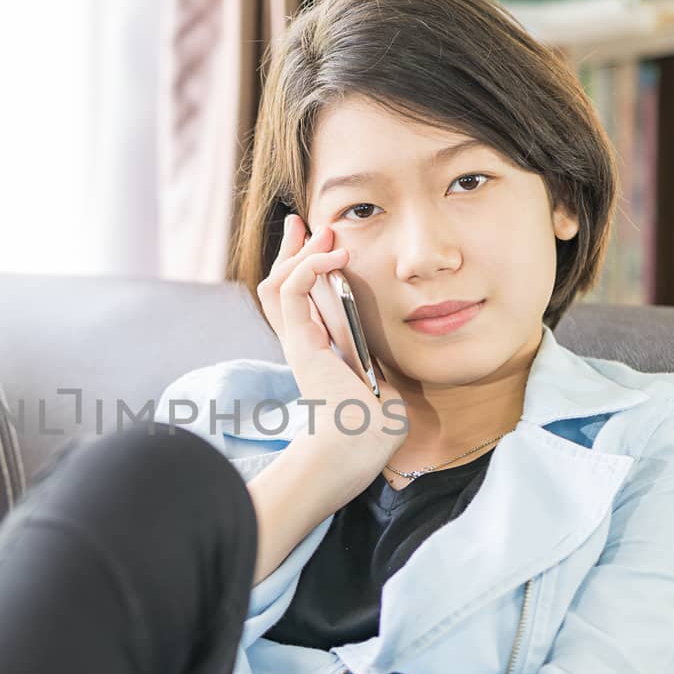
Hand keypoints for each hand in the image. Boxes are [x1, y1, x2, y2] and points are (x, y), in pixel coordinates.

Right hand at [256, 214, 408, 491]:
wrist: (356, 450)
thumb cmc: (374, 429)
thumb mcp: (383, 382)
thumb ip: (380, 361)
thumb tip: (396, 346)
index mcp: (319, 350)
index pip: (299, 299)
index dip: (304, 266)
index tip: (322, 241)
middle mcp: (302, 343)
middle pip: (279, 286)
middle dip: (291, 250)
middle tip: (304, 223)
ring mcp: (297, 342)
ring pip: (278, 283)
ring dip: (299, 253)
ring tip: (322, 234)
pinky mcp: (300, 342)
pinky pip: (293, 291)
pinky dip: (309, 266)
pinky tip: (333, 257)